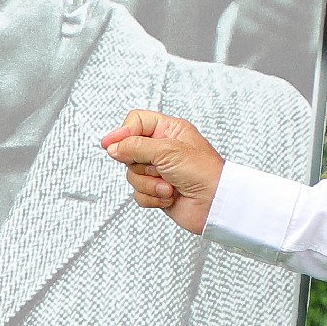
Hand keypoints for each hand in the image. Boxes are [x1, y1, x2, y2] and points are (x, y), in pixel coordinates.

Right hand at [100, 109, 225, 232]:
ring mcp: (159, 170)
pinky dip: (153, 197)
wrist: (216, 204)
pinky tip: (170, 196)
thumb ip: (135, 146)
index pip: (136, 122)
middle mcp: (162, 149)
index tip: (110, 145)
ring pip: (132, 175)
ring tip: (170, 186)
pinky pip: (138, 193)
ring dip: (150, 184)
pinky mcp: (157, 190)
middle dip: (142, 165)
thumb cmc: (204, 172)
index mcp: (169, 130)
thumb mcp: (167, 150)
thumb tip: (112, 147)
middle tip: (159, 168)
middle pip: (129, 151)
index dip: (122, 133)